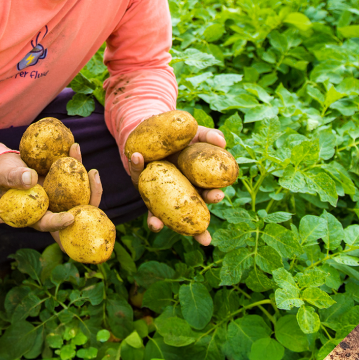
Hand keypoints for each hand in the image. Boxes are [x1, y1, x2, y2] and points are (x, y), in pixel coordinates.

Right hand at [0, 144, 102, 247]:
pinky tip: (74, 147)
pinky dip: (74, 162)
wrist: (5, 164)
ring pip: (78, 192)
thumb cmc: (0, 174)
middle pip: (73, 210)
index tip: (70, 218)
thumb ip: (14, 178)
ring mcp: (58, 194)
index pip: (48, 223)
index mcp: (33, 215)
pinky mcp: (61, 181)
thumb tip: (31, 179)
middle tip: (94, 181)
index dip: (59, 223)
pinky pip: (72, 174)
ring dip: (87, 180)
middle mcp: (50, 207)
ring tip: (89, 164)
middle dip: (89, 199)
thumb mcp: (3, 175)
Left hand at [128, 126, 227, 246]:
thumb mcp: (199, 134)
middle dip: (192, 226)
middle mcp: (177, 192)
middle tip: (198, 231)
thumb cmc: (184, 136)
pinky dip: (136, 167)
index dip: (213, 196)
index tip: (218, 195)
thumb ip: (210, 136)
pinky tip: (137, 158)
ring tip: (156, 226)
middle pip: (186, 213)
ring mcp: (158, 191)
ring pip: (158, 213)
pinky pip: (138, 176)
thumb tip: (222, 141)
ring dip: (156, 222)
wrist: (159, 127)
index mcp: (196, 182)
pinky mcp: (140, 179)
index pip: (208, 192)